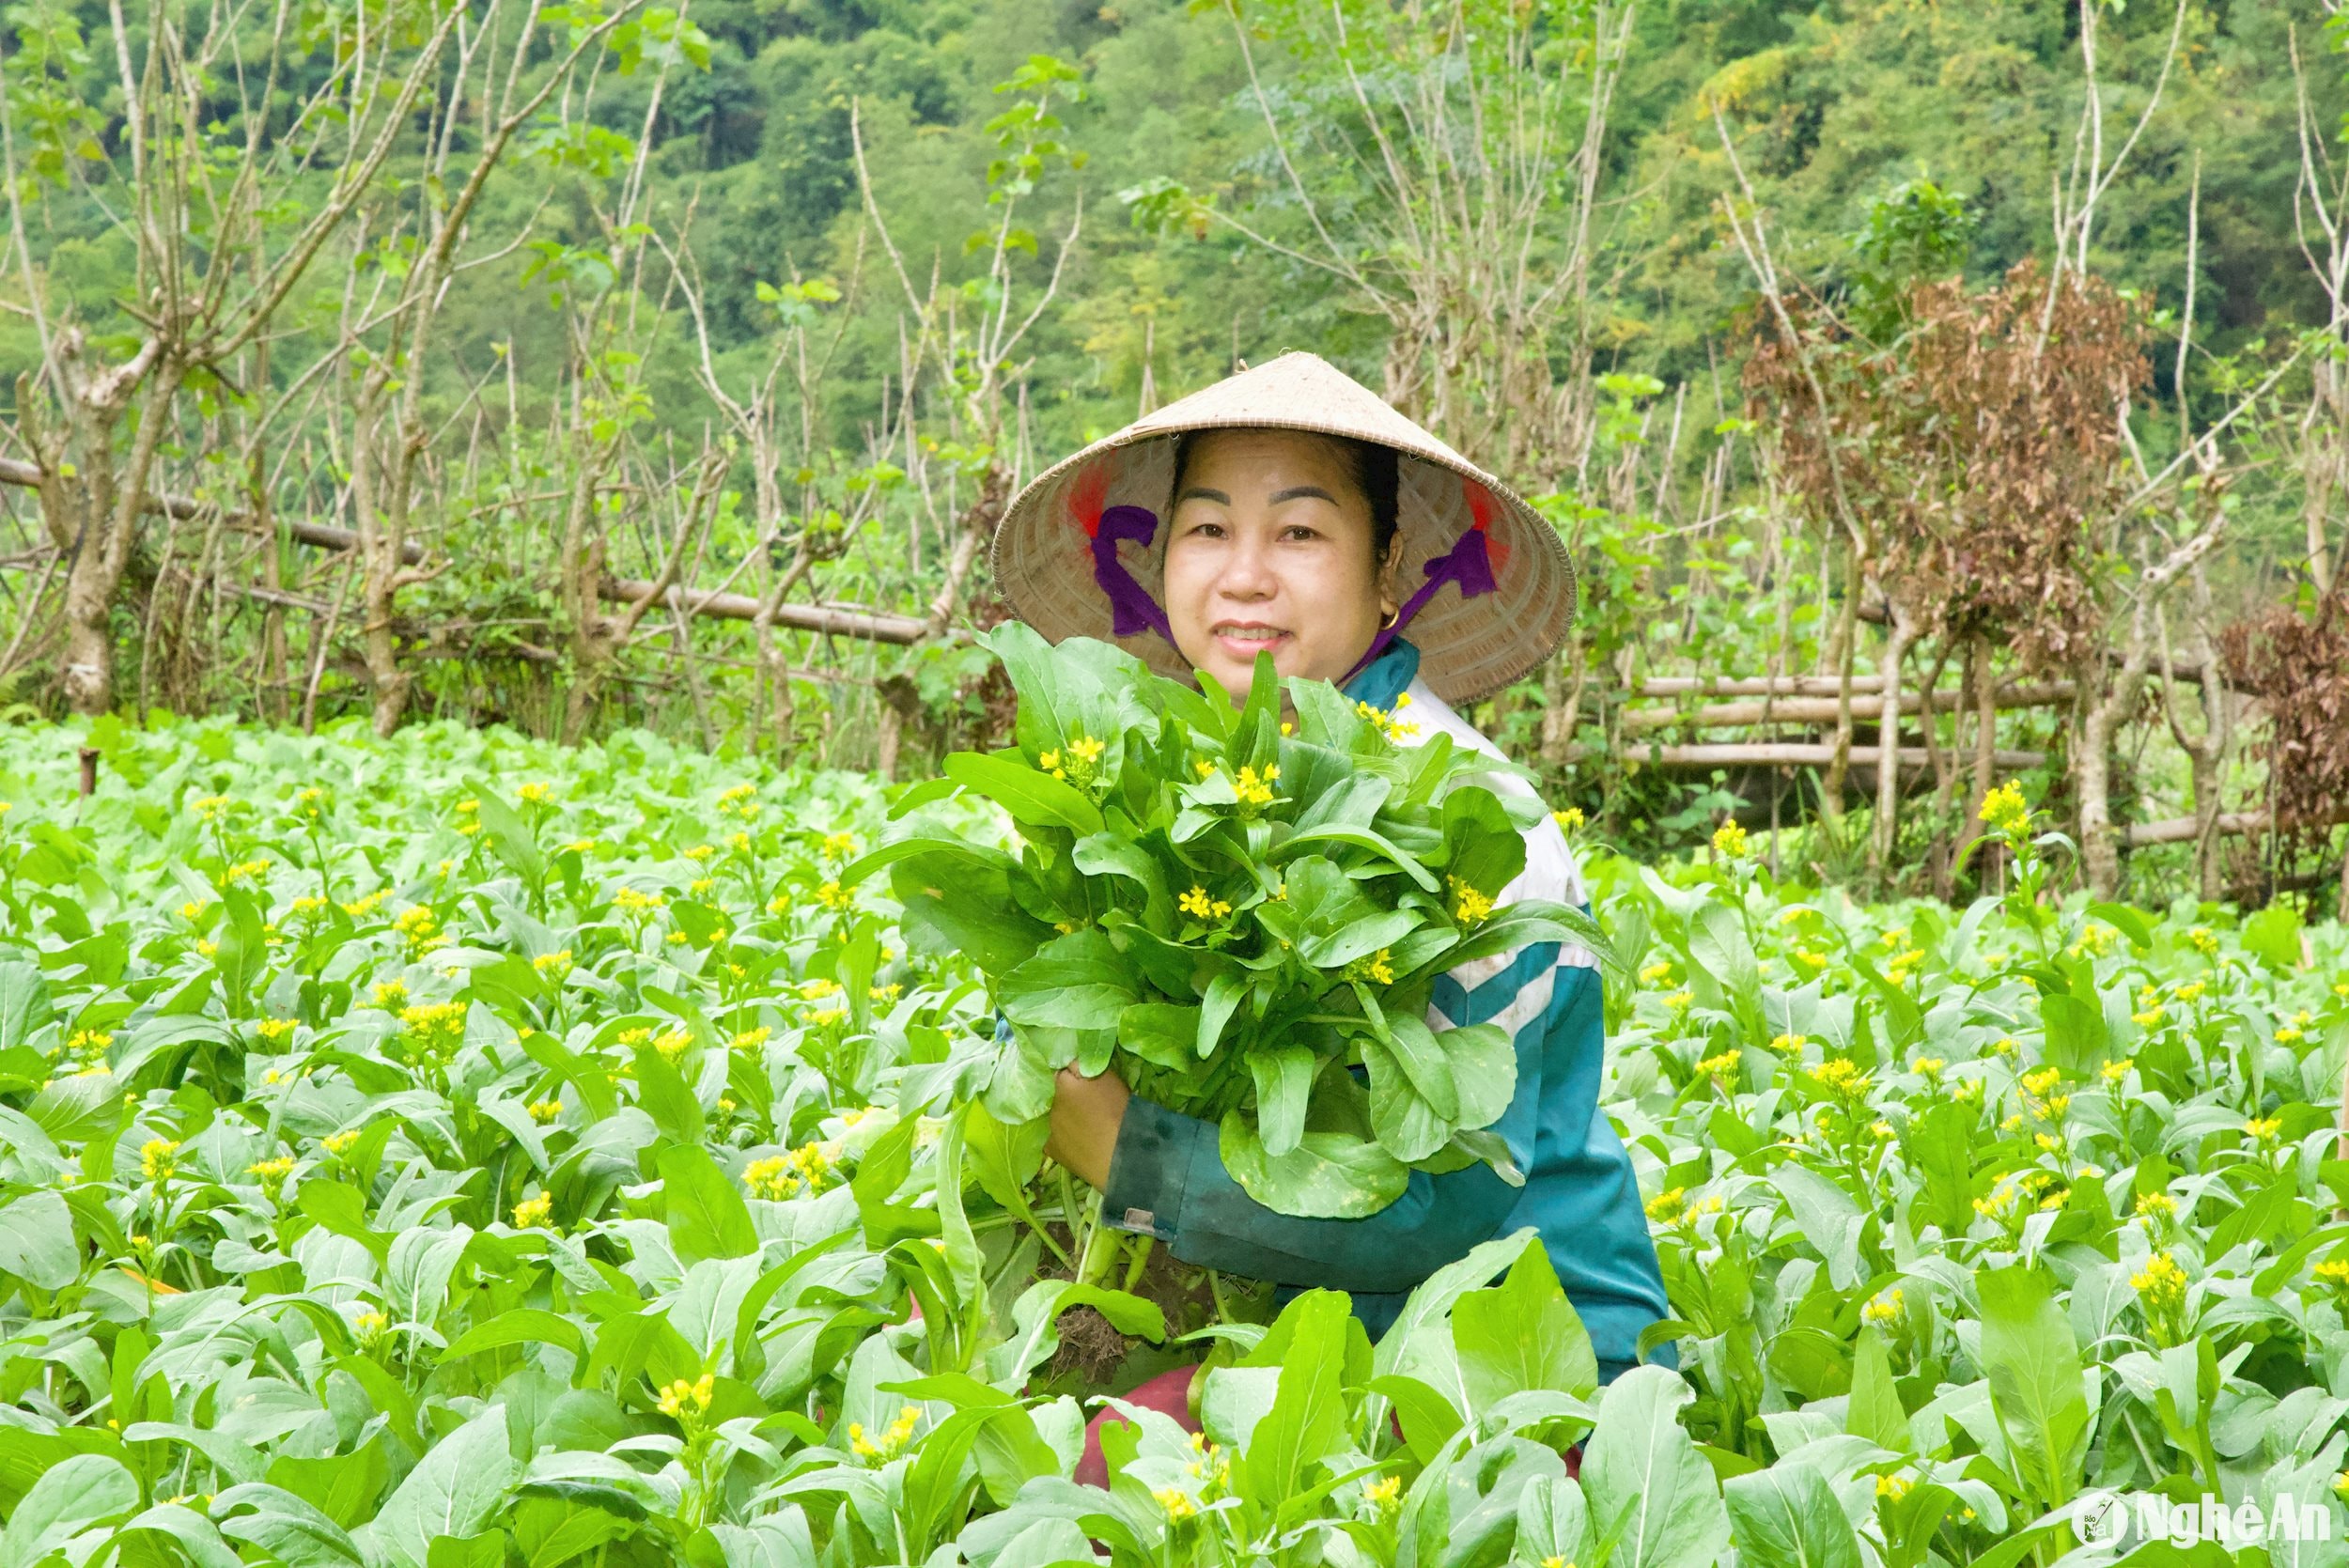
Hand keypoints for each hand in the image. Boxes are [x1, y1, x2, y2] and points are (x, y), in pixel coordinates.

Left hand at [1044, 1065, 1129, 1188]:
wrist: (1122, 1153)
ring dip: (1070, 1121)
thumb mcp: (1108, 1078)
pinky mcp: (1053, 1151)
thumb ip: (1085, 1067)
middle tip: (1095, 1109)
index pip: (1065, 1074)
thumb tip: (1070, 1062)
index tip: (1092, 1087)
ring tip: (1091, 1130)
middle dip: (1073, 1100)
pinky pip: (1055, 1141)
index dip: (1078, 1080)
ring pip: (1059, 1119)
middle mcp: (1052, 1104)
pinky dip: (1065, 1141)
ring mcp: (1050, 1129)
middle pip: (1061, 1097)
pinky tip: (1080, 1145)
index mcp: (1064, 1083)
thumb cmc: (1119, 1112)